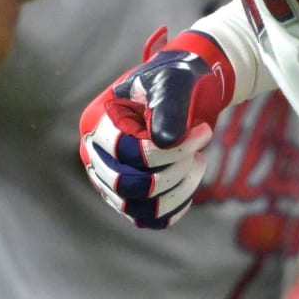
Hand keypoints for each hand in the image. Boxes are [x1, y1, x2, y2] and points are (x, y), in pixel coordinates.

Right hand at [79, 28, 232, 229]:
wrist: (182, 91)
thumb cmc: (174, 80)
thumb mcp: (172, 81)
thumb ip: (167, 106)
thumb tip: (165, 142)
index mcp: (97, 123)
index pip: (125, 153)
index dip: (170, 151)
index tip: (203, 131)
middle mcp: (95, 155)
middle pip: (127, 186)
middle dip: (172, 171)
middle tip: (197, 151)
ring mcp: (109, 179)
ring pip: (136, 207)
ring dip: (176, 190)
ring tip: (197, 162)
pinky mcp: (128, 195)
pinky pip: (146, 218)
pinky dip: (172, 208)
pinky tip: (190, 184)